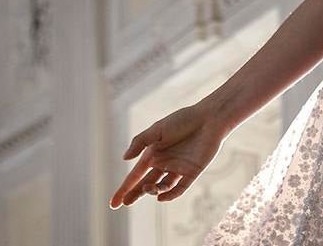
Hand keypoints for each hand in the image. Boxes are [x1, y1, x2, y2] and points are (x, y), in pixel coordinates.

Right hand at [108, 102, 225, 208]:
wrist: (209, 118)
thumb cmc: (183, 120)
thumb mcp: (157, 129)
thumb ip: (140, 142)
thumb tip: (124, 158)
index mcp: (152, 154)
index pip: (135, 175)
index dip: (124, 189)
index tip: (113, 204)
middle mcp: (164, 163)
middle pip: (146, 184)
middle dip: (135, 194)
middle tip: (125, 203)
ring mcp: (178, 169)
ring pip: (161, 186)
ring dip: (152, 190)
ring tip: (148, 188)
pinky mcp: (192, 172)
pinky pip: (179, 188)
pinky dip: (170, 194)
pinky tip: (160, 196)